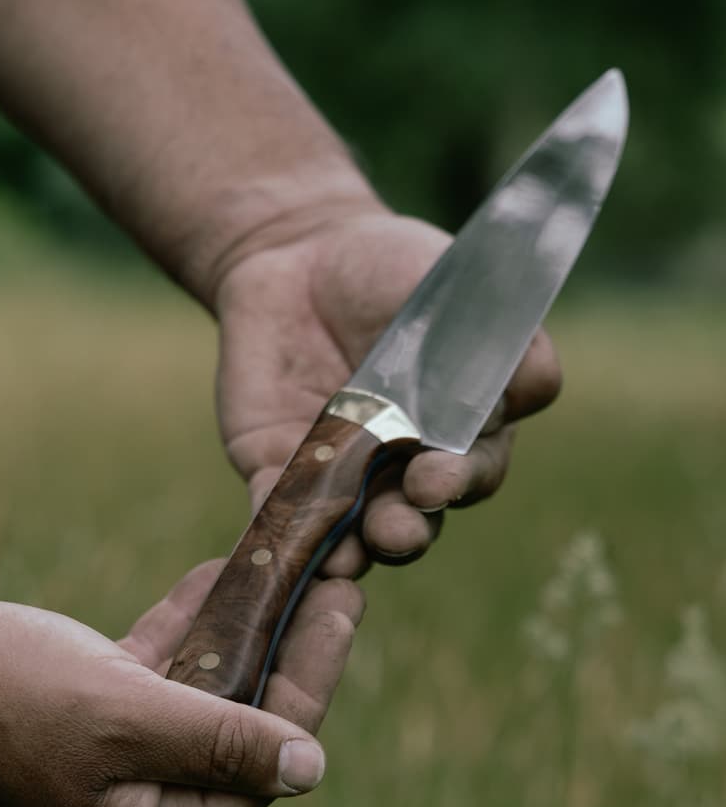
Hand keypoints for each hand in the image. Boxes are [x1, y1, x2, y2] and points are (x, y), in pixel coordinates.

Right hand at [0, 564, 362, 806]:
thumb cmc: (1, 698)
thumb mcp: (121, 719)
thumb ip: (217, 743)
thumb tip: (312, 770)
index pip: (257, 763)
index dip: (308, 686)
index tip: (341, 617)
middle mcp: (140, 801)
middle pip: (241, 723)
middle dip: (287, 653)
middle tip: (338, 588)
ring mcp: (116, 755)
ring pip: (205, 687)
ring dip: (246, 628)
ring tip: (297, 570)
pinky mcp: (92, 709)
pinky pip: (161, 664)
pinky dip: (191, 620)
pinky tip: (224, 573)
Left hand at [216, 208, 561, 576]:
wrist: (301, 250)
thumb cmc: (396, 270)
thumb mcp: (462, 289)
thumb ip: (504, 340)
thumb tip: (534, 389)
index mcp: (459, 434)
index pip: (472, 473)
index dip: (460, 482)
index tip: (438, 478)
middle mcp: (402, 470)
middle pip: (414, 519)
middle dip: (407, 531)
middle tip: (396, 531)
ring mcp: (340, 476)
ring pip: (349, 533)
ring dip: (347, 551)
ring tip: (343, 555)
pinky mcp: (277, 470)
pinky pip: (276, 512)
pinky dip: (274, 530)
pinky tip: (273, 541)